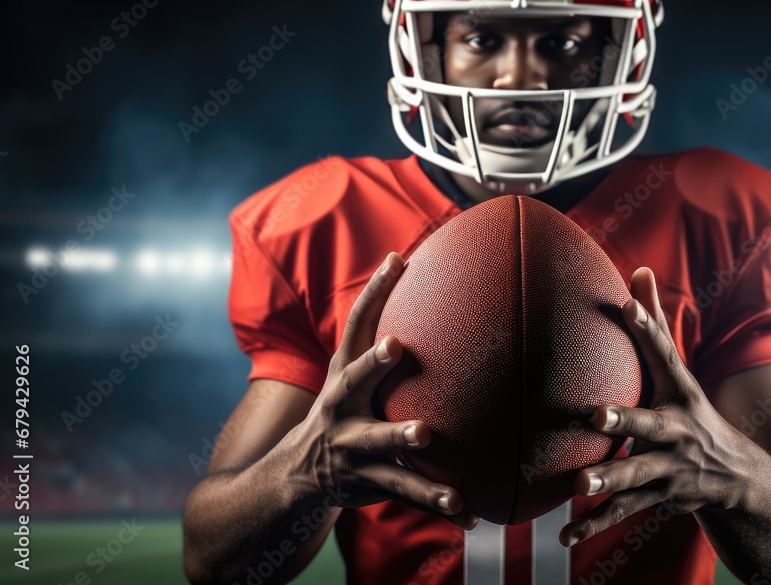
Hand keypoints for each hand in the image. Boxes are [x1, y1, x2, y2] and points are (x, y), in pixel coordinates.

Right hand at [302, 252, 478, 529]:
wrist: (298, 474)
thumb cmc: (344, 409)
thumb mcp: (352, 376)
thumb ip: (384, 344)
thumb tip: (435, 291)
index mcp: (344, 375)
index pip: (357, 324)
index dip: (375, 291)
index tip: (397, 261)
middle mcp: (341, 408)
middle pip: (354, 380)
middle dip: (373, 363)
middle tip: (395, 347)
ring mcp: (352, 447)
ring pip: (379, 444)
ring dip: (399, 438)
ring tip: (424, 435)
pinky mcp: (369, 483)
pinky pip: (406, 493)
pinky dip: (437, 502)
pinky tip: (468, 512)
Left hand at [559, 267, 750, 545]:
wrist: (738, 479)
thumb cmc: (691, 411)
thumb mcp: (677, 372)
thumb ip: (654, 325)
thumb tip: (639, 269)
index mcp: (679, 393)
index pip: (664, 355)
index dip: (647, 328)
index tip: (627, 304)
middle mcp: (677, 430)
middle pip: (650, 424)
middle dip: (624, 420)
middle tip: (594, 416)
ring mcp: (670, 467)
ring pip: (637, 475)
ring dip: (609, 481)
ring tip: (578, 486)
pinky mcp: (659, 498)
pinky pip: (624, 513)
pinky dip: (594, 528)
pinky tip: (563, 539)